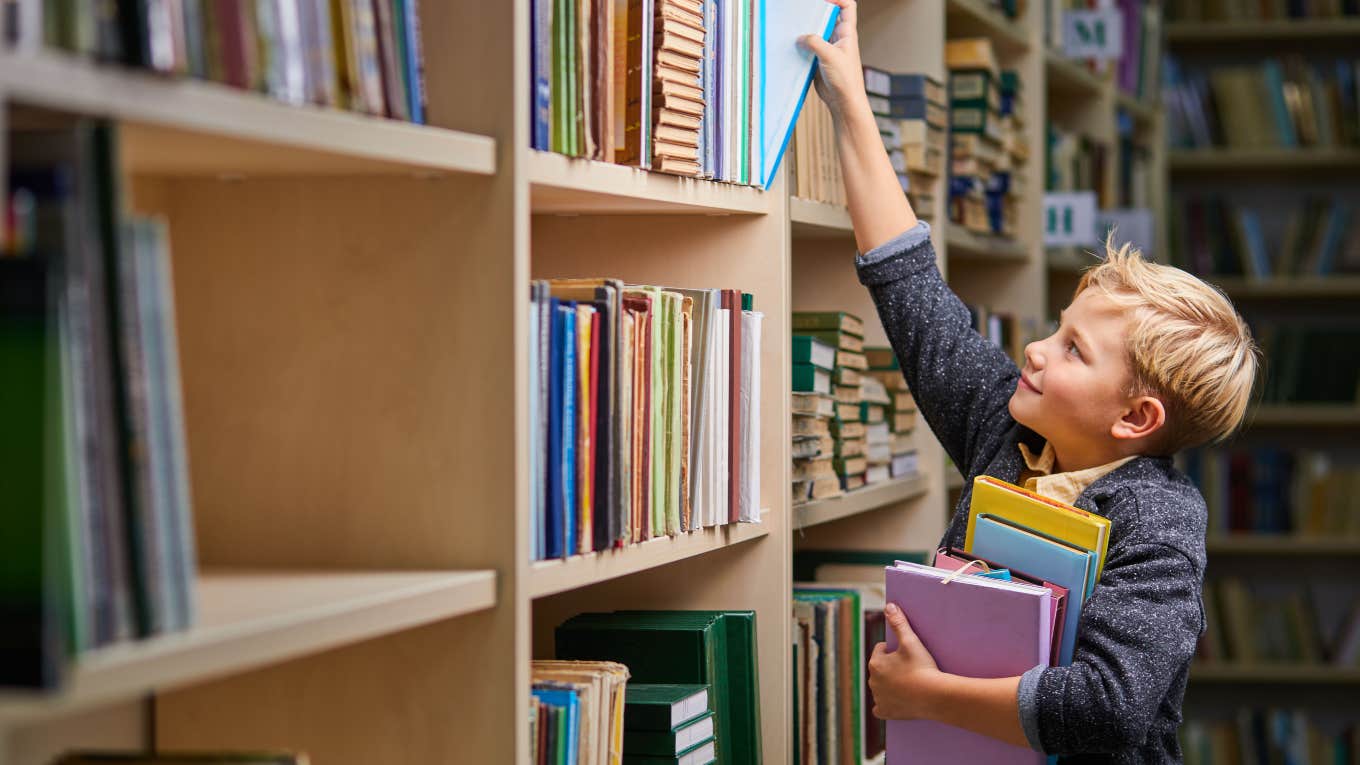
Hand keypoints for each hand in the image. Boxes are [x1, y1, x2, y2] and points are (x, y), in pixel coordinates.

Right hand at [799, 0, 869, 124]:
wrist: (843, 102)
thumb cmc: (845, 79)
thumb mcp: (830, 56)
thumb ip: (815, 42)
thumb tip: (800, 37)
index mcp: (847, 33)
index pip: (847, 7)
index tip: (822, 0)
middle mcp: (838, 38)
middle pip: (827, 17)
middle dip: (815, 13)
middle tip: (801, 13)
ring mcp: (828, 49)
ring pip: (816, 33)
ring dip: (806, 31)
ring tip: (793, 28)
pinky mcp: (818, 60)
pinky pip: (808, 48)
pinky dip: (801, 46)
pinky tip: (792, 46)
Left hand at [867, 602, 941, 719]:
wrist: (934, 695)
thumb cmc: (922, 667)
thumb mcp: (911, 641)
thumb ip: (899, 623)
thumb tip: (889, 606)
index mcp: (875, 663)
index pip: (880, 650)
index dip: (893, 650)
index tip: (905, 654)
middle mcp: (872, 681)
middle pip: (880, 669)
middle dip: (890, 667)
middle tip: (908, 669)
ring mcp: (878, 698)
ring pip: (880, 687)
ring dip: (888, 685)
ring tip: (906, 683)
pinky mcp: (885, 712)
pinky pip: (880, 708)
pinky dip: (886, 705)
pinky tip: (894, 702)